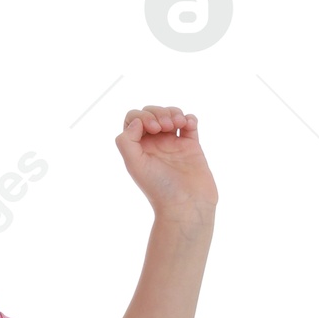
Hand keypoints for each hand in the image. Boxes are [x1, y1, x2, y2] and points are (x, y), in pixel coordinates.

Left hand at [114, 105, 216, 228]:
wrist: (187, 205)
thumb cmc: (159, 189)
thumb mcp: (134, 165)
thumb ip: (126, 141)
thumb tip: (137, 122)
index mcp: (139, 149)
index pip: (133, 120)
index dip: (142, 117)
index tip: (152, 129)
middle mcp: (154, 145)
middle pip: (152, 114)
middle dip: (159, 113)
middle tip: (165, 127)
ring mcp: (173, 145)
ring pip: (171, 115)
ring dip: (174, 112)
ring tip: (178, 124)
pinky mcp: (191, 146)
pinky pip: (190, 123)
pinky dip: (189, 118)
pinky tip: (188, 125)